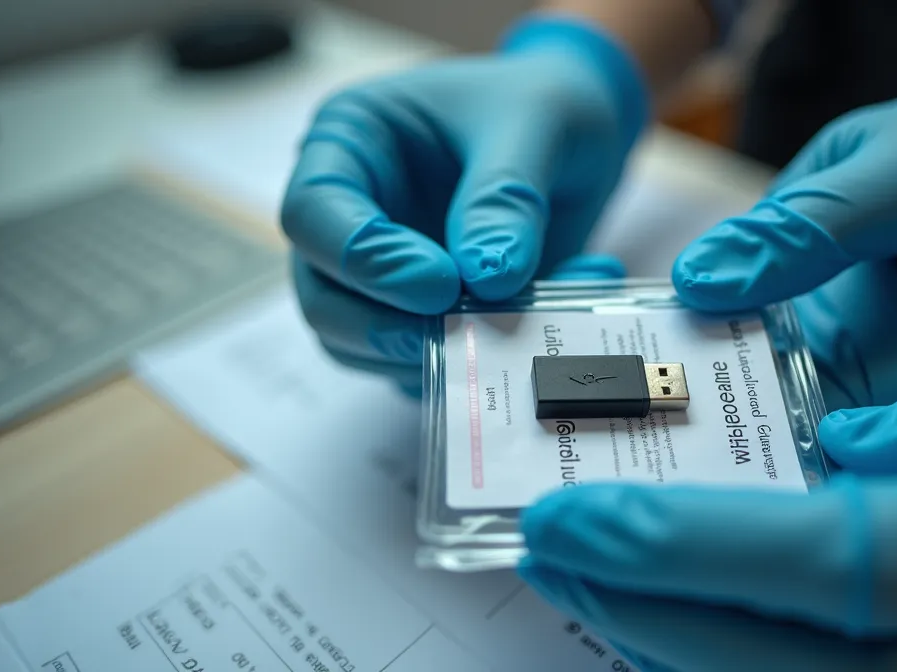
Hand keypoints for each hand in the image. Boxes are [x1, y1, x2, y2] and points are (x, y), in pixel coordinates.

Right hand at [283, 17, 646, 384]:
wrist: (582, 134)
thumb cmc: (543, 105)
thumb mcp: (536, 124)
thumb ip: (505, 197)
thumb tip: (487, 277)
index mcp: (350, 143)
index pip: (314, 213)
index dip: (365, 260)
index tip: (440, 283)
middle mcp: (351, 213)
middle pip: (322, 296)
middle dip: (387, 328)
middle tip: (468, 332)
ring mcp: (379, 272)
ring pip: (361, 345)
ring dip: (436, 356)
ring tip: (523, 325)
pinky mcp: (420, 315)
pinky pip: (427, 363)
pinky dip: (480, 363)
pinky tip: (551, 324)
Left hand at [518, 322, 896, 670]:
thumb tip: (843, 449)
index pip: (840, 561)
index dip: (691, 550)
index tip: (577, 519)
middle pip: (794, 658)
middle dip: (653, 609)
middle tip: (550, 544)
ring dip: (682, 646)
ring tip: (596, 578)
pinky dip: (747, 663)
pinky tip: (684, 623)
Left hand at [672, 24, 896, 409]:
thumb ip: (806, 231)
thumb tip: (696, 281)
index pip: (853, 447)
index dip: (759, 435)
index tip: (674, 403)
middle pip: (819, 442)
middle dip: (728, 419)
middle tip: (638, 388)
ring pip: (799, 411)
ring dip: (724, 386)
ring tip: (643, 365)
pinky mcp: (877, 356)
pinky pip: (800, 371)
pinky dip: (746, 351)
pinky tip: (684, 335)